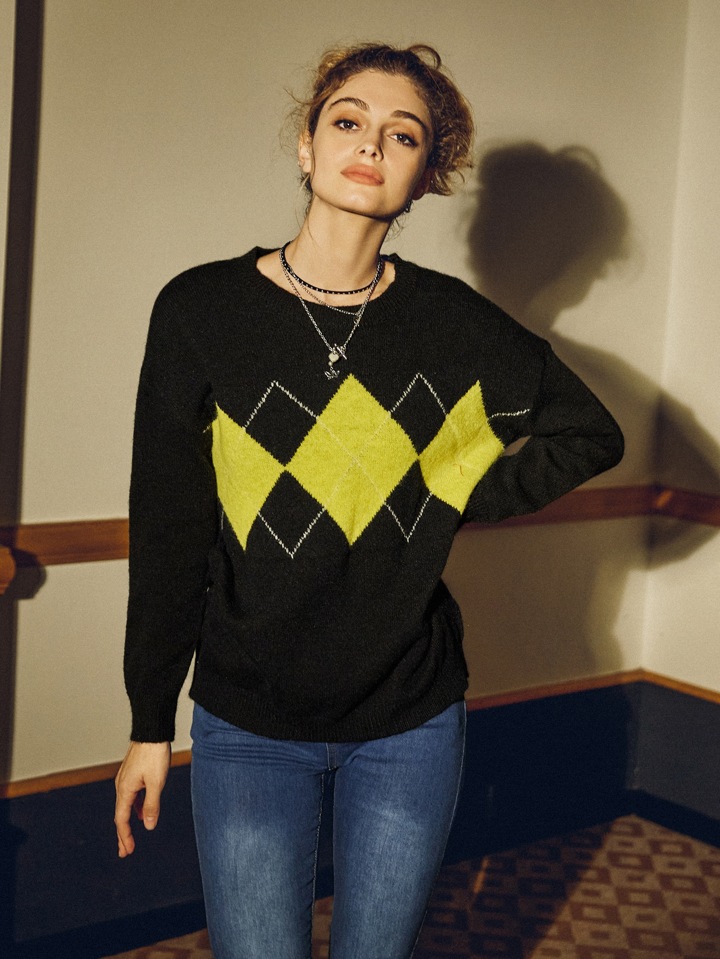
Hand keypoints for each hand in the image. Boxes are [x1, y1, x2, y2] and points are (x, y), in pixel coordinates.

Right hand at [114, 740, 170, 857]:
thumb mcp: (157, 782)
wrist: (152, 731)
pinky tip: (141, 811)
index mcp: (125, 789)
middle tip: (125, 851)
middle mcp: (121, 785)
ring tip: (132, 835)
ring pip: (125, 805)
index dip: (125, 836)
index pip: (122, 819)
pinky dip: (134, 807)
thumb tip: (148, 826)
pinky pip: (131, 796)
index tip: (128, 851)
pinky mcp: (132, 773)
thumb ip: (152, 805)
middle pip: (120, 815)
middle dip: (123, 834)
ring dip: (128, 821)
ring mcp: (126, 779)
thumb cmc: (154, 754)